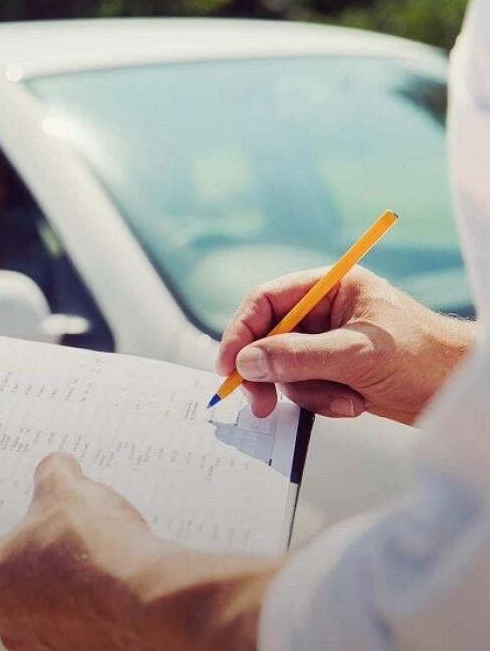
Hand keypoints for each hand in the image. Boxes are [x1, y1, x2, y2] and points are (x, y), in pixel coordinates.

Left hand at [0, 454, 278, 650]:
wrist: (151, 599)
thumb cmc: (94, 547)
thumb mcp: (65, 487)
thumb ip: (51, 472)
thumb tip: (57, 468)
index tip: (18, 509)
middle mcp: (8, 626)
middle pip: (15, 577)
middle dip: (38, 550)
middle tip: (63, 523)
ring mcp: (47, 647)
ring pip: (50, 602)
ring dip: (68, 579)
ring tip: (96, 548)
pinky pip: (84, 621)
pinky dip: (95, 602)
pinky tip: (116, 575)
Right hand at [216, 267, 473, 424]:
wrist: (462, 391)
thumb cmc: (426, 358)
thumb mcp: (357, 354)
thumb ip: (298, 356)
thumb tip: (247, 362)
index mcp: (331, 288)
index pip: (267, 301)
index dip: (241, 332)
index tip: (229, 366)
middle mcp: (325, 312)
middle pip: (268, 338)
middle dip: (269, 372)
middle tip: (260, 403)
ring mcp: (328, 343)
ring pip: (284, 369)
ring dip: (307, 392)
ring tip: (345, 399)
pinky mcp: (334, 372)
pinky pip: (304, 388)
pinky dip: (322, 401)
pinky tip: (354, 403)